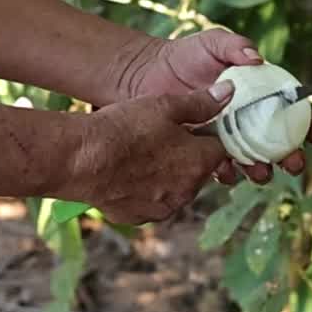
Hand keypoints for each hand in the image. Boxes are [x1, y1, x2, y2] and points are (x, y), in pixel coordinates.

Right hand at [68, 82, 233, 224]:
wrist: (82, 160)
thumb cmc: (125, 129)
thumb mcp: (165, 106)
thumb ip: (200, 103)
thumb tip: (229, 93)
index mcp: (200, 162)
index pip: (220, 150)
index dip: (206, 137)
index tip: (192, 128)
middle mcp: (188, 191)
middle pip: (197, 171)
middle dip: (186, 157)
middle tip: (161, 139)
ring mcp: (164, 208)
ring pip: (175, 189)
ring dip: (166, 175)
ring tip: (141, 156)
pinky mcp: (140, 217)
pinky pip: (151, 203)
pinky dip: (144, 191)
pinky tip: (127, 174)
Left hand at [121, 29, 311, 184]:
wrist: (147, 77)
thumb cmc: (184, 56)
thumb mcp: (211, 43)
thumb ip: (234, 46)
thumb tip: (257, 59)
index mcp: (259, 96)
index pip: (293, 113)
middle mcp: (248, 121)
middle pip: (279, 144)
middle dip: (291, 157)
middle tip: (293, 163)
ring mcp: (228, 139)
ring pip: (254, 161)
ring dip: (262, 170)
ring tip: (261, 171)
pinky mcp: (205, 152)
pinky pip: (222, 169)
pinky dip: (227, 173)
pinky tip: (226, 170)